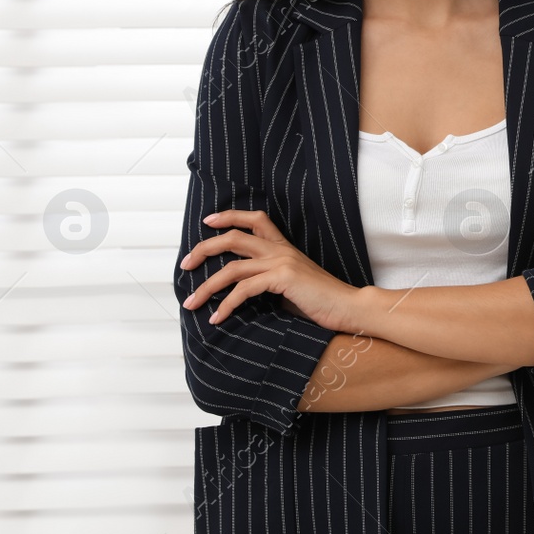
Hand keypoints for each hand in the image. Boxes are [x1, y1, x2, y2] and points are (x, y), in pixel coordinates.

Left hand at [180, 210, 361, 331]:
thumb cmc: (321, 300)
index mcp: (284, 246)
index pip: (256, 218)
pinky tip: (217, 318)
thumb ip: (270, 280)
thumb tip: (243, 291)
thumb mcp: (291, 285)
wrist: (348, 306)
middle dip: (204, 249)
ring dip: (206, 286)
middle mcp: (280, 249)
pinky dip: (226, 305)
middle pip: (234, 237)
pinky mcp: (283, 278)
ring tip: (192, 302)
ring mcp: (282, 262)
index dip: (229, 216)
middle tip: (185, 264)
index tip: (208, 222)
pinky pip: (244, 289)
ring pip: (232, 267)